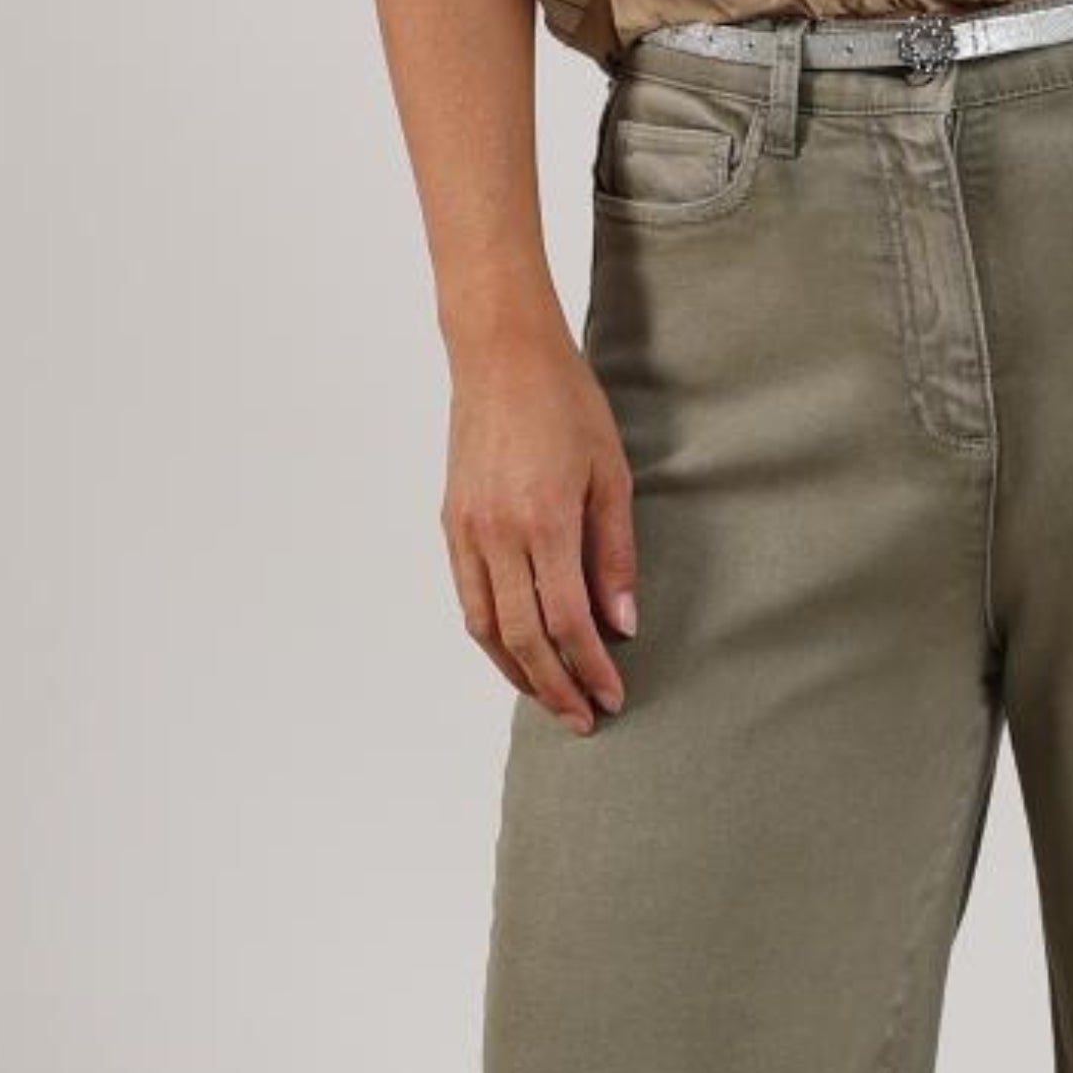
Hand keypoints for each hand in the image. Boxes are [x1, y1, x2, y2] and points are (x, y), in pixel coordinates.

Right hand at [442, 316, 639, 730]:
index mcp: (544, 521)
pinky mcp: (450, 523)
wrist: (500, 355)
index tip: (612, 696)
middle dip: (554, 687)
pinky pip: (467, 597)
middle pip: (523, 638)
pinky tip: (515, 650)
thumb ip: (614, 553)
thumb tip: (621, 623)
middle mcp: (497, 534)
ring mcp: (467, 530)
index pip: (566, 622)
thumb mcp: (611, 475)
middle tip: (584, 717)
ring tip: (550, 696)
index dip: (590, 668)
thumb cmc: (566, 404)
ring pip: (485, 627)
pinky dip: (491, 635)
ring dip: (517, 672)